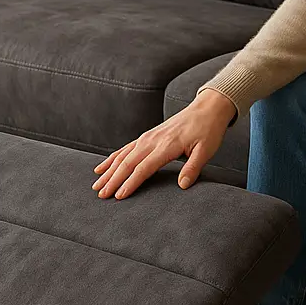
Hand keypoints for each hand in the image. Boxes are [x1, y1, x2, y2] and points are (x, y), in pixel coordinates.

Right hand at [91, 90, 236, 199]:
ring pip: (123, 155)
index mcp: (166, 146)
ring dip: (109, 171)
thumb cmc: (208, 130)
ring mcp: (148, 137)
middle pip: (128, 163)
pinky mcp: (147, 136)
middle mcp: (153, 140)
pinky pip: (125, 148)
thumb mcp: (206, 150)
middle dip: (113, 180)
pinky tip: (102, 167)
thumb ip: (193, 167)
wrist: (207, 108)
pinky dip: (112, 158)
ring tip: (97, 186)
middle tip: (101, 195)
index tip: (119, 196)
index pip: (144, 168)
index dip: (130, 183)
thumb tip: (183, 185)